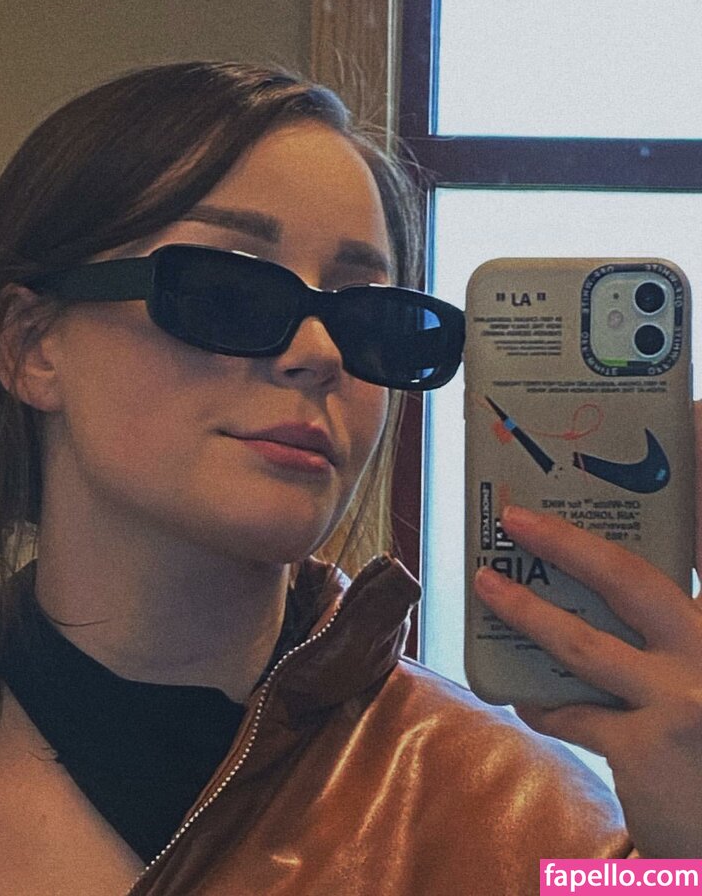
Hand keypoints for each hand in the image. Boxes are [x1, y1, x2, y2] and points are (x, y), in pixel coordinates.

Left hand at [472, 403, 701, 857]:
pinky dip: (543, 702)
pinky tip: (527, 698)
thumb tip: (595, 570)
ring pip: (580, 642)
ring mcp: (685, 698)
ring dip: (524, 611)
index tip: (683, 416)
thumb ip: (671, 621)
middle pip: (630, 578)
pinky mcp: (646, 749)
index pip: (698, 532)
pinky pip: (570, 710)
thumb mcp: (699, 659)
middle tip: (513, 515)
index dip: (700, 466)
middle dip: (564, 542)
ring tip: (484, 584)